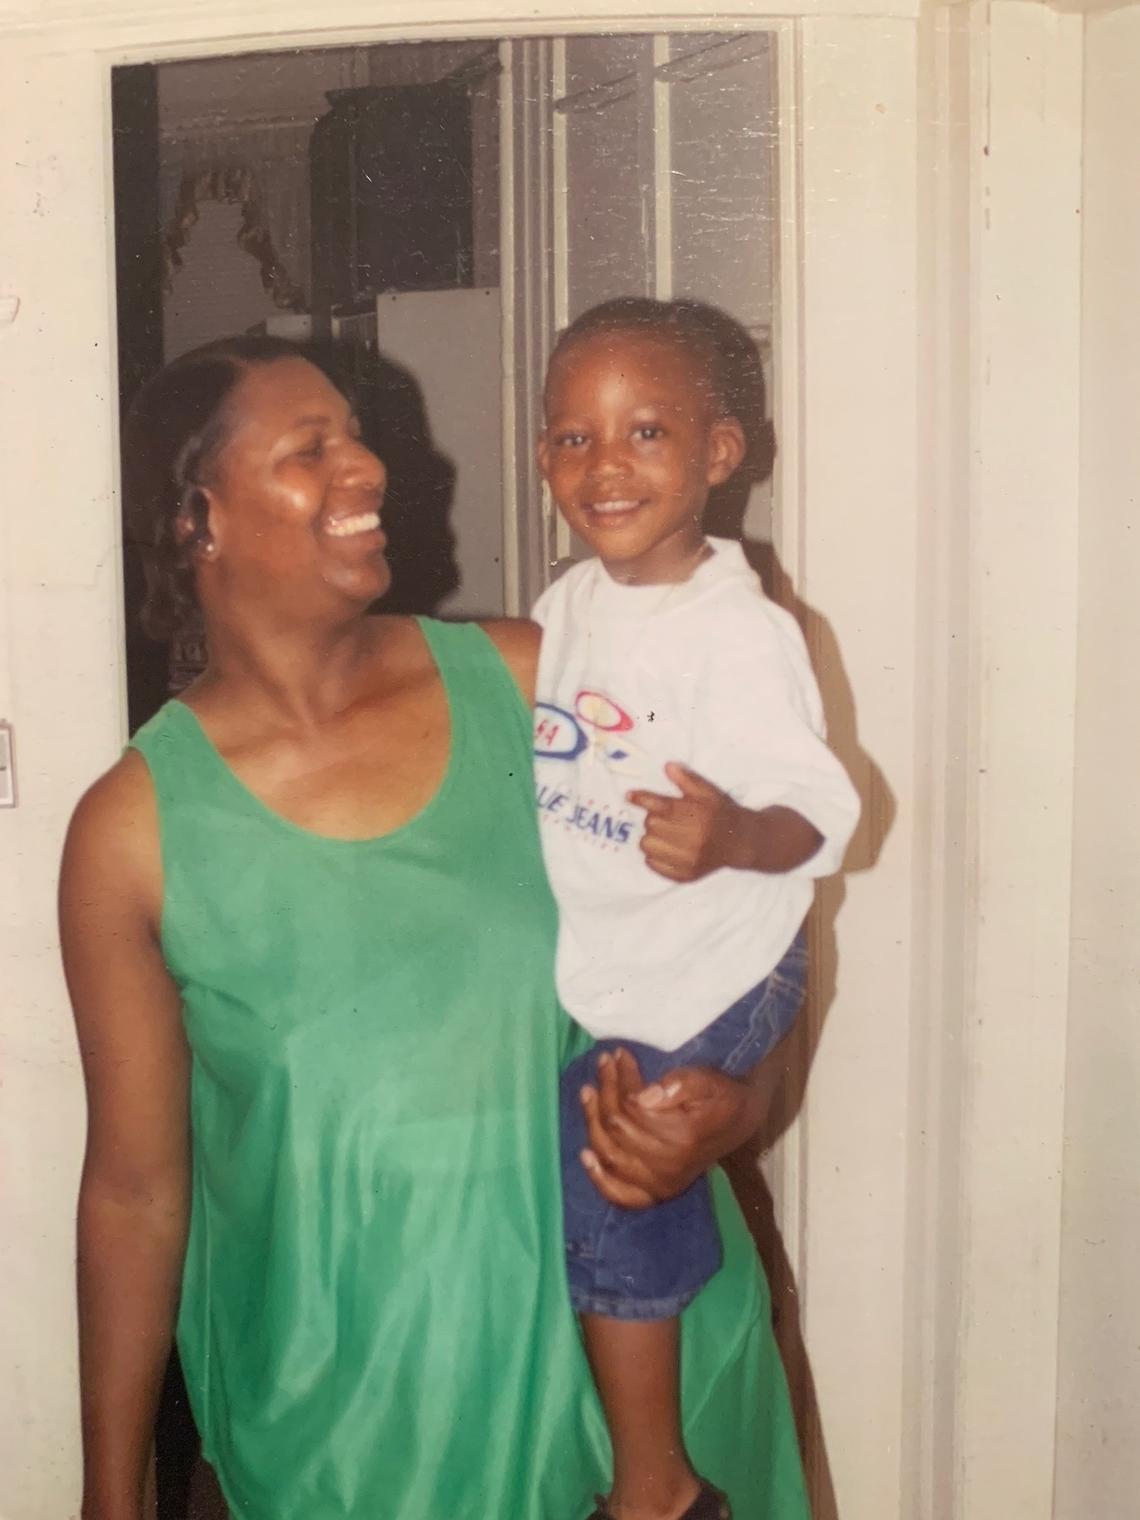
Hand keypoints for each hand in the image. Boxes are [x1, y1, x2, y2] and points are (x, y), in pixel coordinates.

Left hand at [578, 1047, 759, 1207]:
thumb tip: (643, 1097)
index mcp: (683, 1137)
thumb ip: (680, 1084)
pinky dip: (600, 1178)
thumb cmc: (721, 1096)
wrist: (740, 1121)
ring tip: (588, 1090)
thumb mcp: (707, 1080)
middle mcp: (669, 1166)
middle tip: (603, 1063)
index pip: (632, 1108)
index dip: (621, 1079)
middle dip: (606, 1091)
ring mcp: (661, 1184)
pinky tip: (585, 1155)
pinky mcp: (656, 1193)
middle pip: (617, 1129)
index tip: (618, 1054)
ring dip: (593, 1121)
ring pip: (611, 1154)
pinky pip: (621, 1195)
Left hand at [629, 764, 823, 878]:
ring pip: (648, 846)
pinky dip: (654, 856)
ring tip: (664, 833)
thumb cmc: (721, 812)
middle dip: (653, 818)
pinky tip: (666, 848)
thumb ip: (687, 779)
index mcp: (695, 815)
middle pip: (650, 825)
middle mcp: (691, 839)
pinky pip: (655, 865)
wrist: (741, 841)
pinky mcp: (686, 874)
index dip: (641, 799)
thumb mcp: (707, 791)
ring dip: (651, 837)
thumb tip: (667, 766)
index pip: (659, 806)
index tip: (629, 795)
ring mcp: (688, 859)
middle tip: (664, 816)